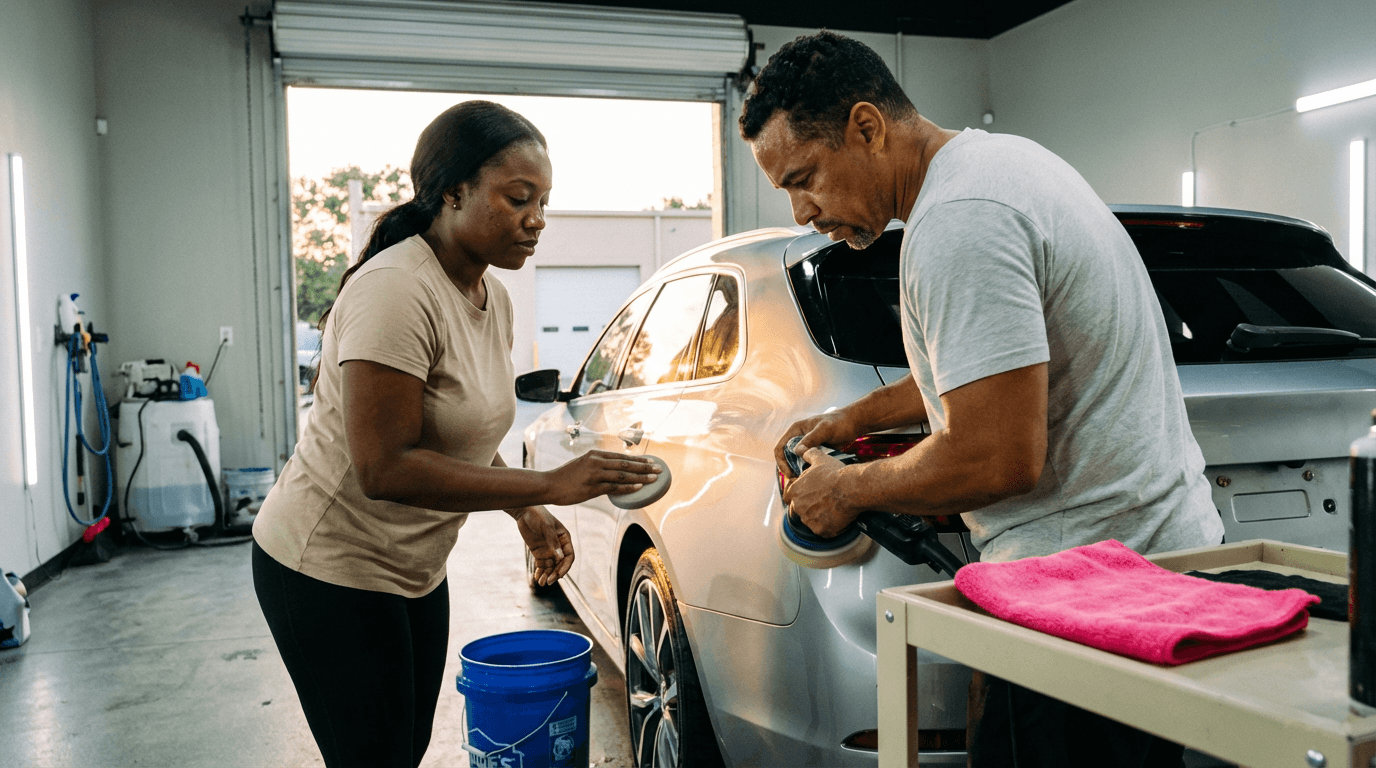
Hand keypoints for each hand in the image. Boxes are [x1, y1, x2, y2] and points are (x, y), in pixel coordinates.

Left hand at [514, 507, 573, 585]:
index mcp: (564, 538)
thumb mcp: (546, 527)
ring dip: (547, 575)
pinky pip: (541, 565)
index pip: (569, 556)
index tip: (558, 575)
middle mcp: (558, 546)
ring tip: (541, 583)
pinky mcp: (538, 552)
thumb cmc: (538, 515)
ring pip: (550, 566)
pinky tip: (536, 578)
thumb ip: (552, 542)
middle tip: (548, 582)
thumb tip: (559, 557)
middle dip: (555, 574)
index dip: (565, 567)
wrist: (524, 512)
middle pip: (560, 564)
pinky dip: (540, 572)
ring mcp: (548, 550)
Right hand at [545, 450, 660, 505]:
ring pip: (622, 475)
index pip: (620, 457)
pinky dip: (628, 487)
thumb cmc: (565, 477)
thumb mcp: (581, 464)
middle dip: (644, 467)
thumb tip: (612, 470)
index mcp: (594, 455)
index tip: (650, 461)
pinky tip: (639, 488)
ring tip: (654, 479)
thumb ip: (597, 465)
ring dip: (640, 477)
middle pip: (625, 464)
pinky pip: (614, 488)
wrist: (548, 485)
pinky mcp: (592, 488)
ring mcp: (594, 475)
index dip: (637, 459)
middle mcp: (596, 462)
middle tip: (659, 469)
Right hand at [773, 409, 861, 481]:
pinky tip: (813, 478)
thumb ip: (811, 439)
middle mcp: (798, 438)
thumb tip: (797, 451)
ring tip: (805, 482)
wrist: (853, 424)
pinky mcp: (814, 453)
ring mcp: (806, 446)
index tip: (789, 474)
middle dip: (789, 470)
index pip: (780, 448)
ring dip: (798, 472)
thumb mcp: (825, 429)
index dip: (781, 462)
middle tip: (798, 482)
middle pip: (786, 458)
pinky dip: (807, 471)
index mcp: (795, 430)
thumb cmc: (839, 423)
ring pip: (796, 462)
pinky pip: (806, 464)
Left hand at [782, 447, 860, 537]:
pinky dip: (830, 527)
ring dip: (819, 517)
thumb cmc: (835, 473)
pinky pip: (824, 531)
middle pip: (799, 511)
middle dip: (809, 508)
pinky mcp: (821, 530)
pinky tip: (839, 518)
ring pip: (812, 521)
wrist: (851, 488)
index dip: (798, 496)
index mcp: (794, 491)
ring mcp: (809, 520)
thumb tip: (801, 449)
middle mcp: (798, 507)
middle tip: (824, 502)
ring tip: (833, 509)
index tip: (809, 494)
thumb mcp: (819, 458)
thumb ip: (807, 453)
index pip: (788, 497)